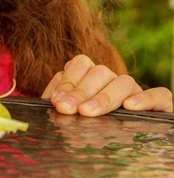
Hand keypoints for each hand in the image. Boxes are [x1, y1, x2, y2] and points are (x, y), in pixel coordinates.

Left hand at [41, 54, 172, 115]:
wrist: (130, 144)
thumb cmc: (94, 128)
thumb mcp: (75, 114)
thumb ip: (63, 103)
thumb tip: (48, 102)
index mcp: (92, 77)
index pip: (80, 65)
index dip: (67, 81)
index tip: (56, 101)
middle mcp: (113, 80)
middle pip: (98, 73)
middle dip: (79, 91)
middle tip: (67, 109)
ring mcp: (135, 91)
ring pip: (123, 81)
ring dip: (104, 96)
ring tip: (88, 111)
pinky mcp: (160, 104)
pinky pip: (159, 94)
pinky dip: (146, 98)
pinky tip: (130, 107)